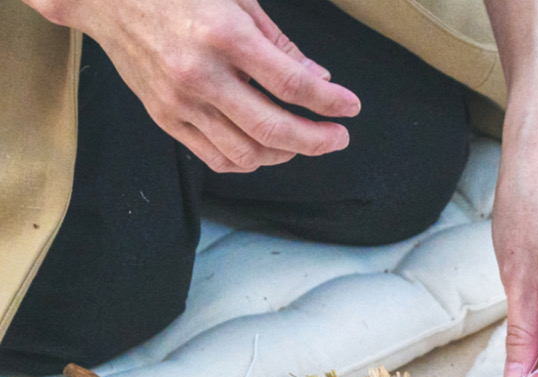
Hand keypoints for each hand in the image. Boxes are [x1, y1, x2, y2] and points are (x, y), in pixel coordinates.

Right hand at [31, 0, 359, 172]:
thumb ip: (278, 43)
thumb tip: (319, 79)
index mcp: (224, 35)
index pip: (291, 83)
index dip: (328, 102)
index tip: (350, 108)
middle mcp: (201, 74)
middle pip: (273, 129)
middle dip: (316, 140)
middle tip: (339, 138)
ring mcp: (181, 102)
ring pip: (248, 153)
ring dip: (285, 154)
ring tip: (301, 141)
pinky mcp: (166, 119)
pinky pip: (217, 159)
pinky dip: (249, 161)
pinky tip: (265, 148)